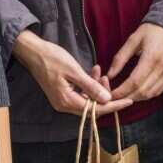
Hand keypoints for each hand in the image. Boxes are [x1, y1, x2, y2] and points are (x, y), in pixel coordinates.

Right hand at [13, 30, 132, 115]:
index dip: (114, 106)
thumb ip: (91, 86)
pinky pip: (81, 93)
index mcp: (67, 102)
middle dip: (104, 94)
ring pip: (87, 99)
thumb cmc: (52, 59)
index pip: (96, 110)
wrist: (33, 52)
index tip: (129, 100)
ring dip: (96, 87)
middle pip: (92, 107)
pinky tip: (93, 71)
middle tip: (108, 78)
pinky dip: (89, 84)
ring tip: (99, 71)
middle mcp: (64, 105)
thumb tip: (107, 99)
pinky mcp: (63, 93)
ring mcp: (63, 100)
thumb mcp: (74, 71)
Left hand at [108, 22, 162, 101]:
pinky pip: (159, 91)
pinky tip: (137, 93)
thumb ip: (120, 58)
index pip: (135, 82)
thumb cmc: (152, 31)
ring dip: (136, 98)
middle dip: (127, 97)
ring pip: (151, 94)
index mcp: (152, 56)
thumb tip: (110, 75)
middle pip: (143, 91)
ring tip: (125, 96)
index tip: (111, 93)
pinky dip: (147, 95)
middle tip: (115, 97)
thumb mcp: (133, 39)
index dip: (122, 91)